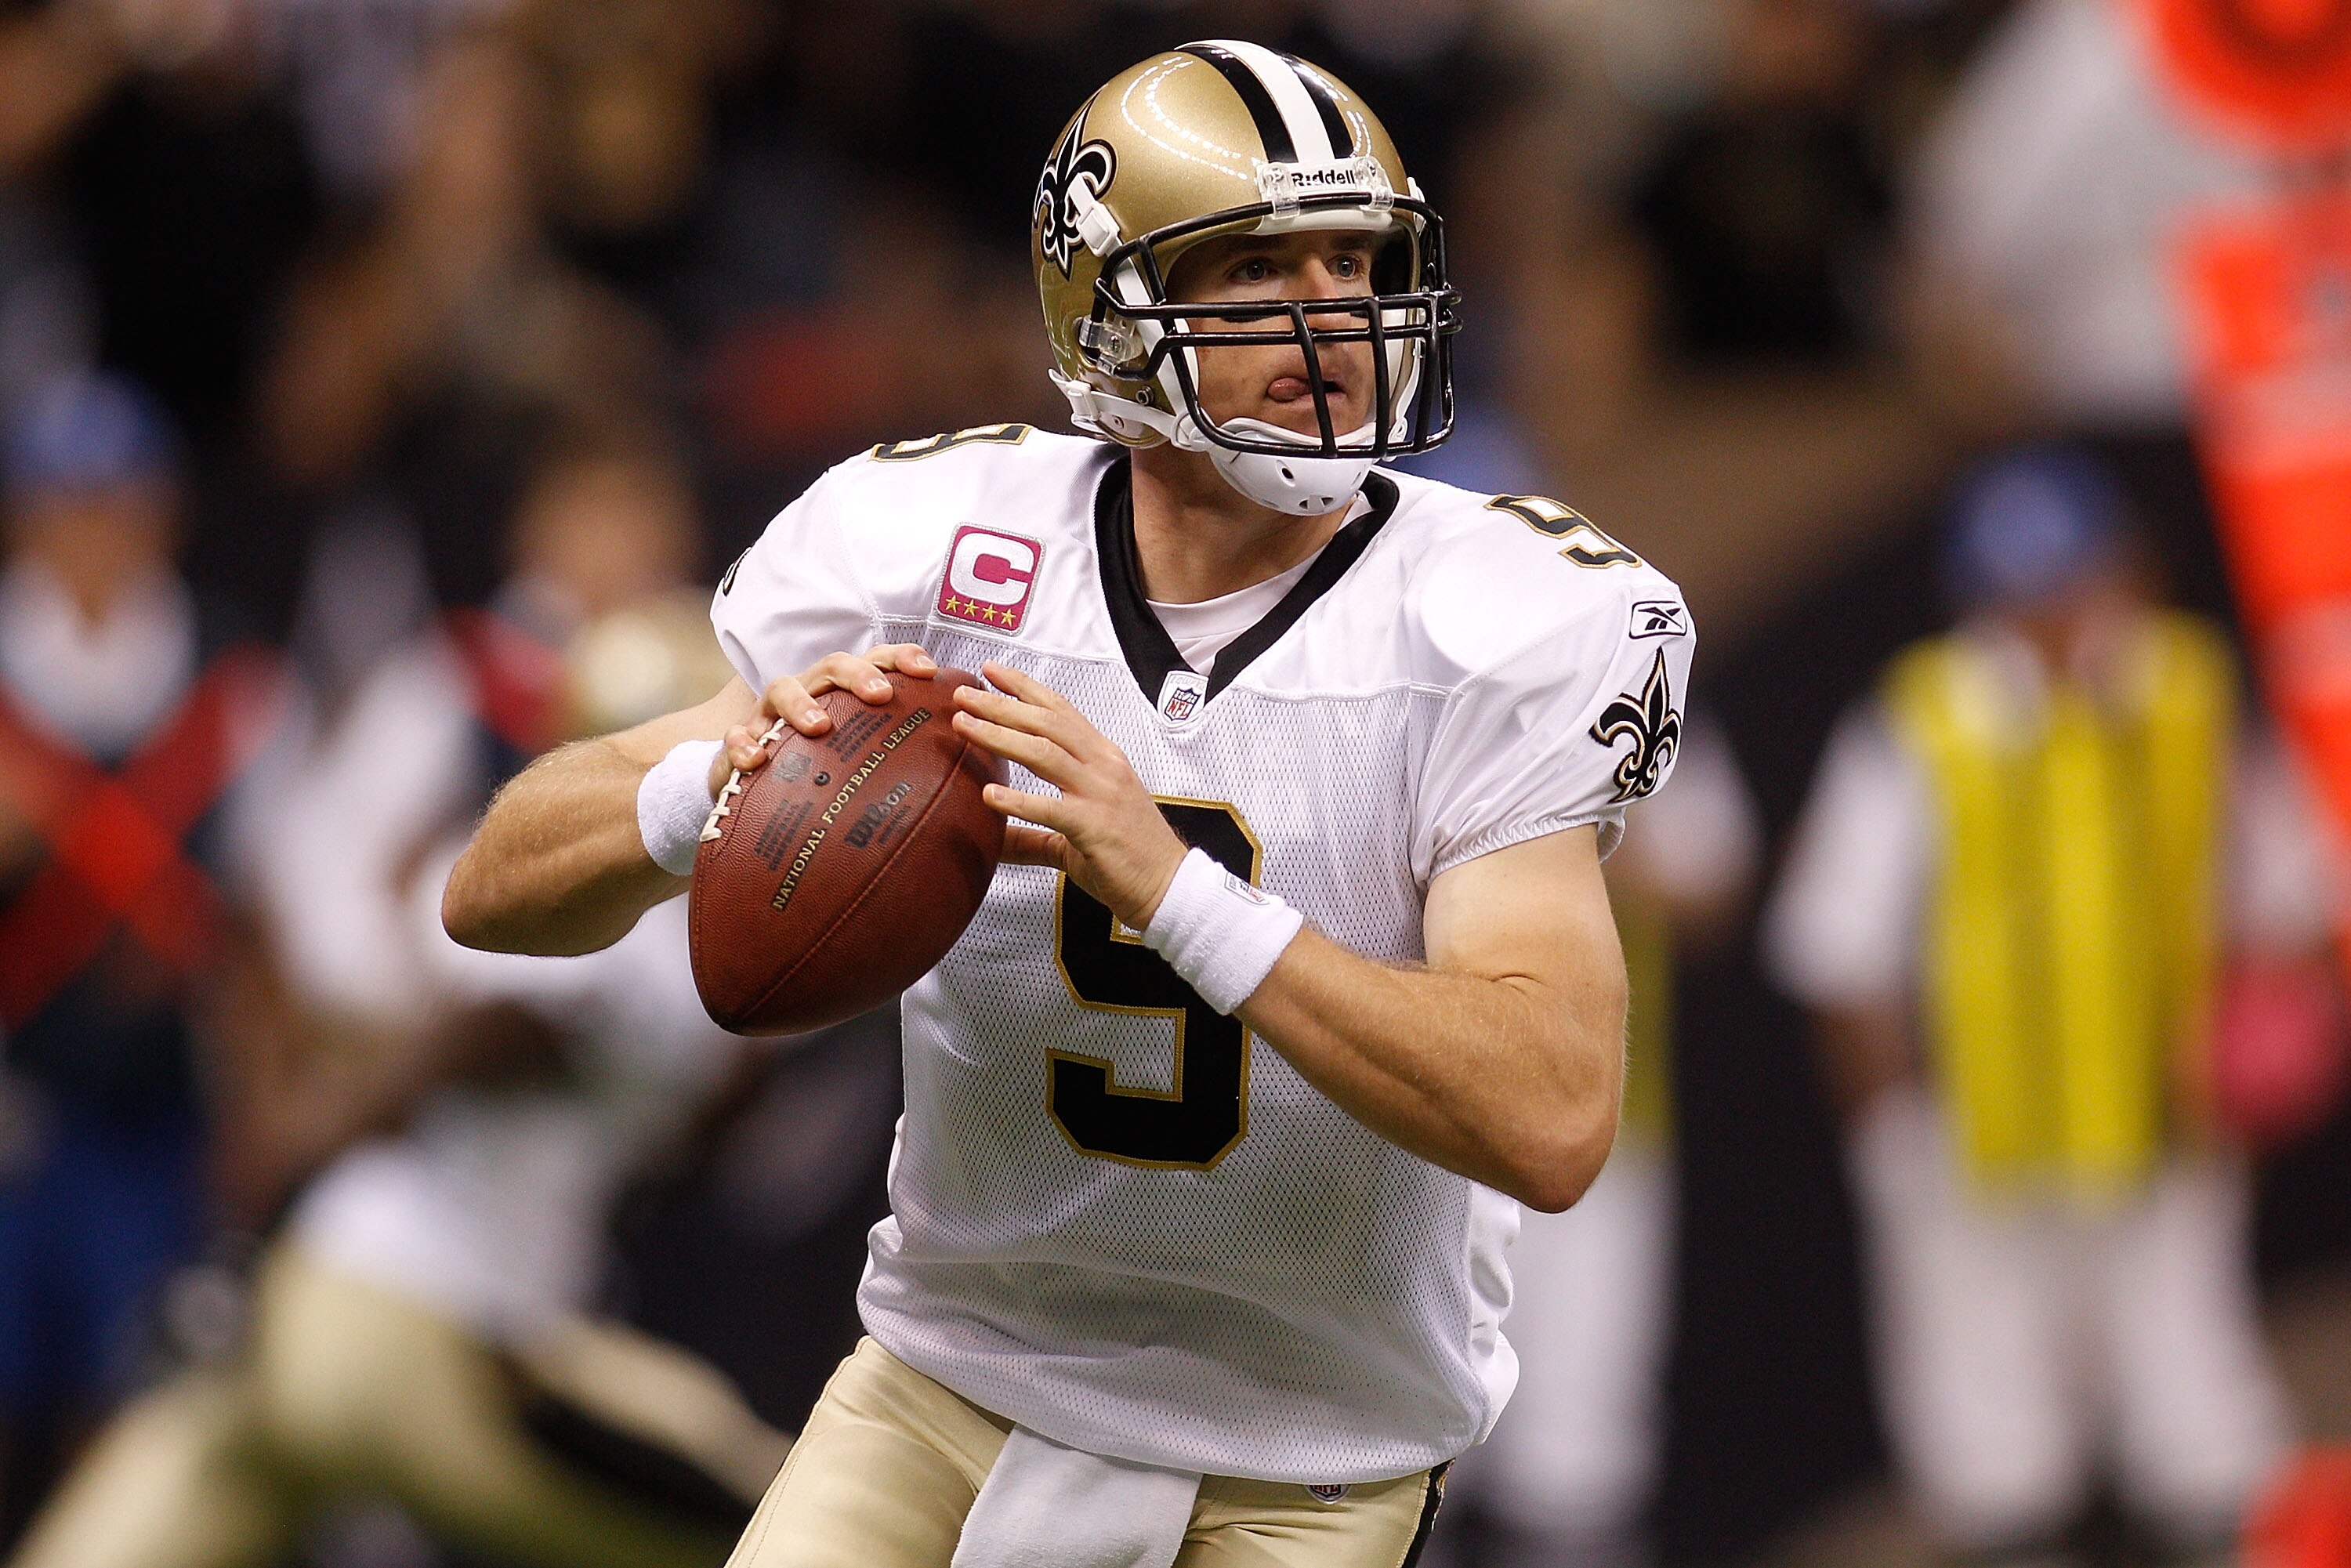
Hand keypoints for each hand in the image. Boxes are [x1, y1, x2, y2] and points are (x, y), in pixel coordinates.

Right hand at [709, 645, 938, 794]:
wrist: (759, 784)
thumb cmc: (825, 766)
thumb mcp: (863, 758)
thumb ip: (902, 757)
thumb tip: (961, 781)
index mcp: (843, 691)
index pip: (876, 661)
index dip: (902, 657)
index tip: (929, 670)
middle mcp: (809, 691)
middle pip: (832, 665)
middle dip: (857, 674)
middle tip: (881, 696)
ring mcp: (771, 713)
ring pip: (782, 687)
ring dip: (802, 703)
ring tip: (820, 726)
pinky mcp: (741, 738)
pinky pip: (736, 734)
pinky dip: (744, 743)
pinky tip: (756, 760)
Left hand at [952, 662, 1188, 931]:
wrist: (1169, 885)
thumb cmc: (1128, 855)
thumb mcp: (1075, 832)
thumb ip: (1031, 833)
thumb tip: (991, 840)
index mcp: (1102, 758)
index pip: (1060, 711)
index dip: (1024, 688)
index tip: (991, 671)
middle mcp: (1102, 766)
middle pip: (1046, 724)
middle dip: (1001, 705)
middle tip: (963, 693)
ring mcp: (1100, 795)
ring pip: (1044, 753)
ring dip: (1000, 735)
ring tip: (965, 725)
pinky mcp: (1095, 828)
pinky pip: (1052, 809)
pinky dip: (1019, 801)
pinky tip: (988, 794)